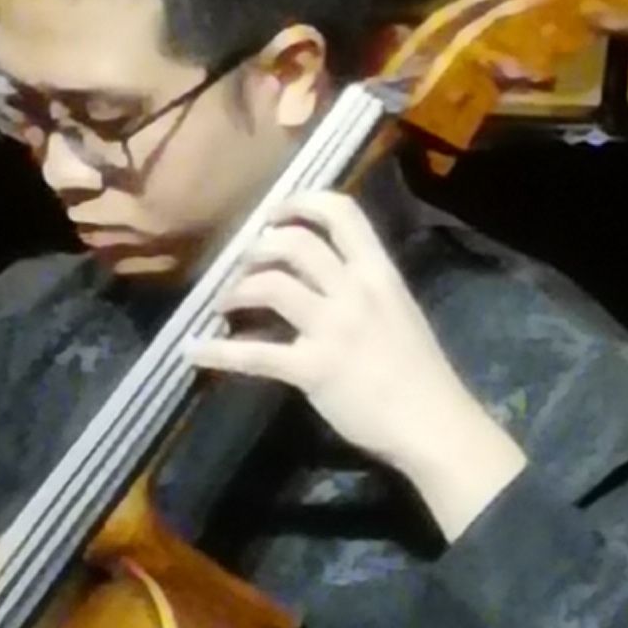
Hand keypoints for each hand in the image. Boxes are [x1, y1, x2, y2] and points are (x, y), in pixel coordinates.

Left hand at [184, 190, 523, 538]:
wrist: (433, 424)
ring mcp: (333, 329)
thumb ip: (363, 291)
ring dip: (236, 290)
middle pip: (294, 242)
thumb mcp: (399, 313)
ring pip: (270, 284)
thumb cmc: (420, 373)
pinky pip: (254, 354)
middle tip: (243, 265)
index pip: (341, 213)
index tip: (275, 213)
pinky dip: (216, 351)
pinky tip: (194, 350)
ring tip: (224, 303)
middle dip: (258, 248)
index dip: (301, 202)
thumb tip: (321, 279)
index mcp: (380, 274)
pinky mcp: (313, 368)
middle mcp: (354, 291)